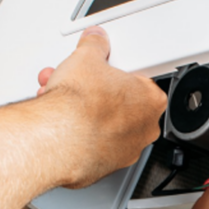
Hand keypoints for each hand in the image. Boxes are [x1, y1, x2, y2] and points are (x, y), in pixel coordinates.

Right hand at [35, 26, 166, 187]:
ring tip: (60, 101)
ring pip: (104, 125)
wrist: (57, 139)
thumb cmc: (80, 106)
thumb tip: (95, 40)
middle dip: (95, 92)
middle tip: (76, 84)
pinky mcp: (104, 167)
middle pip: (120, 104)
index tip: (101, 70)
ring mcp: (125, 151)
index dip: (115, 73)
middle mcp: (144, 129)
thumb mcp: (86, 58)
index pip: (138, 80)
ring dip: (82, 112)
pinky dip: (77, 135)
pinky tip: (61, 123)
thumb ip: (94, 45)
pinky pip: (92, 145)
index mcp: (151, 100)